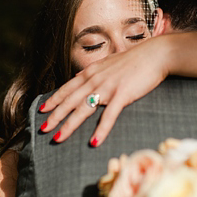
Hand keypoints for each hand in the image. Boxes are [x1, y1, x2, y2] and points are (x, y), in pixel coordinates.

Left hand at [38, 38, 169, 145]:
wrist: (155, 54)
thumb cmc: (134, 60)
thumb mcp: (109, 63)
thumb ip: (95, 72)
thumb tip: (80, 77)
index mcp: (91, 72)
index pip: (67, 88)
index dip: (54, 100)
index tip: (42, 110)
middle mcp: (95, 79)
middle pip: (70, 101)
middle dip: (55, 116)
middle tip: (42, 129)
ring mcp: (108, 87)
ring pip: (83, 109)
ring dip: (69, 125)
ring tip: (58, 138)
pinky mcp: (122, 95)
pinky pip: (109, 115)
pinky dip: (101, 129)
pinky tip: (94, 142)